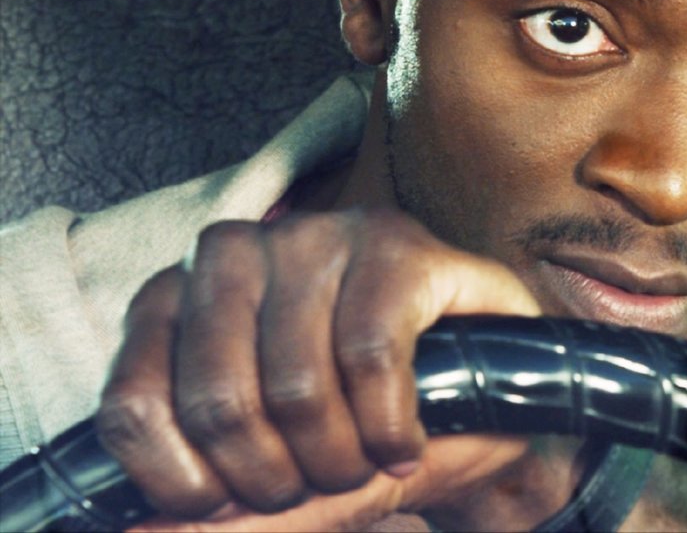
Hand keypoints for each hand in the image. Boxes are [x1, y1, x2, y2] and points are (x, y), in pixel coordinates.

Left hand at [92, 208, 559, 529]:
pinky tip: (403, 443)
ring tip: (367, 465)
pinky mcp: (399, 244)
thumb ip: (222, 511)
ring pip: (295, 384)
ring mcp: (321, 237)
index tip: (237, 506)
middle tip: (320, 488)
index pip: (134, 407)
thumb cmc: (374, 421)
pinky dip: (389, 427)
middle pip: (218, 403)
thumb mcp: (290, 475)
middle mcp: (240, 252)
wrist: (496, 385)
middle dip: (275, 480)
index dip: (186, 484)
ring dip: (340, 460)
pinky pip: (371, 357)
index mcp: (182, 300)